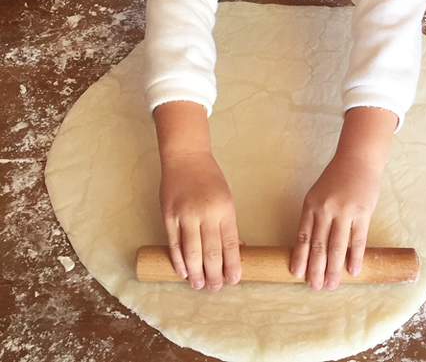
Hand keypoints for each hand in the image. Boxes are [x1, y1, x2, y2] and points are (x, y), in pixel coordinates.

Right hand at [160, 151, 240, 290]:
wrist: (186, 157)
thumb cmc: (210, 179)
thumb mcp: (227, 199)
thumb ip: (229, 225)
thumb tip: (235, 252)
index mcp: (225, 210)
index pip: (231, 244)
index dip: (232, 265)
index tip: (234, 280)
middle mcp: (206, 213)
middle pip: (211, 252)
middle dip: (214, 274)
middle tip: (215, 288)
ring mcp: (186, 215)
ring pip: (192, 252)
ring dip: (196, 273)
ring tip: (199, 286)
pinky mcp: (169, 216)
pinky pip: (174, 243)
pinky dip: (178, 260)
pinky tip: (183, 272)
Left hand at [290, 153, 382, 290]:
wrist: (358, 160)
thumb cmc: (336, 179)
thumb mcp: (318, 195)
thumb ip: (314, 217)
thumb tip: (310, 247)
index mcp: (310, 205)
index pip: (302, 236)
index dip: (300, 257)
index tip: (297, 274)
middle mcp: (325, 209)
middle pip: (319, 245)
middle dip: (316, 269)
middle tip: (315, 287)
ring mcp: (345, 211)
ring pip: (337, 246)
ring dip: (334, 269)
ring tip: (332, 285)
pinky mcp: (362, 213)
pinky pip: (358, 239)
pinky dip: (355, 257)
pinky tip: (354, 271)